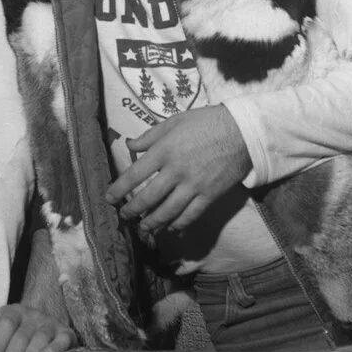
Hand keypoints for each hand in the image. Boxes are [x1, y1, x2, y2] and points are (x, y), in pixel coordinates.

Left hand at [0, 305, 75, 351]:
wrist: (46, 327)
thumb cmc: (15, 331)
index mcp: (14, 312)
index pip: (5, 324)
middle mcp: (32, 315)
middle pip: (20, 337)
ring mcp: (50, 324)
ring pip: (39, 339)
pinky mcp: (66, 334)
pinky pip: (61, 340)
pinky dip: (54, 349)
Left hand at [105, 105, 252, 233]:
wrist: (242, 132)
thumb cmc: (204, 123)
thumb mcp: (173, 122)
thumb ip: (149, 136)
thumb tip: (129, 145)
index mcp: (164, 151)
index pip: (135, 174)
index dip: (119, 188)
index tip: (109, 198)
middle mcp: (176, 171)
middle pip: (149, 197)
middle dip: (133, 209)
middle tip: (123, 216)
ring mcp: (194, 186)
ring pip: (168, 211)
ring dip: (153, 222)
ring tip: (143, 228)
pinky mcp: (210, 195)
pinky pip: (191, 215)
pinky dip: (179, 224)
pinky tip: (171, 229)